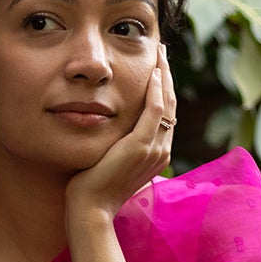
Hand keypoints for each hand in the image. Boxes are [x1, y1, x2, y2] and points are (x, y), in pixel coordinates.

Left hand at [65, 43, 176, 224]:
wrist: (90, 210)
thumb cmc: (93, 189)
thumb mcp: (110, 162)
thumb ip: (118, 146)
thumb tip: (111, 132)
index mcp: (157, 154)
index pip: (165, 114)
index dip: (163, 89)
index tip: (157, 68)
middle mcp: (161, 151)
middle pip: (170, 105)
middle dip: (167, 76)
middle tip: (162, 51)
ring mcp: (154, 149)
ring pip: (167, 103)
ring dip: (164, 75)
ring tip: (160, 53)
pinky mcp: (141, 146)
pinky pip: (155, 110)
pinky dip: (156, 89)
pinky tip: (153, 72)